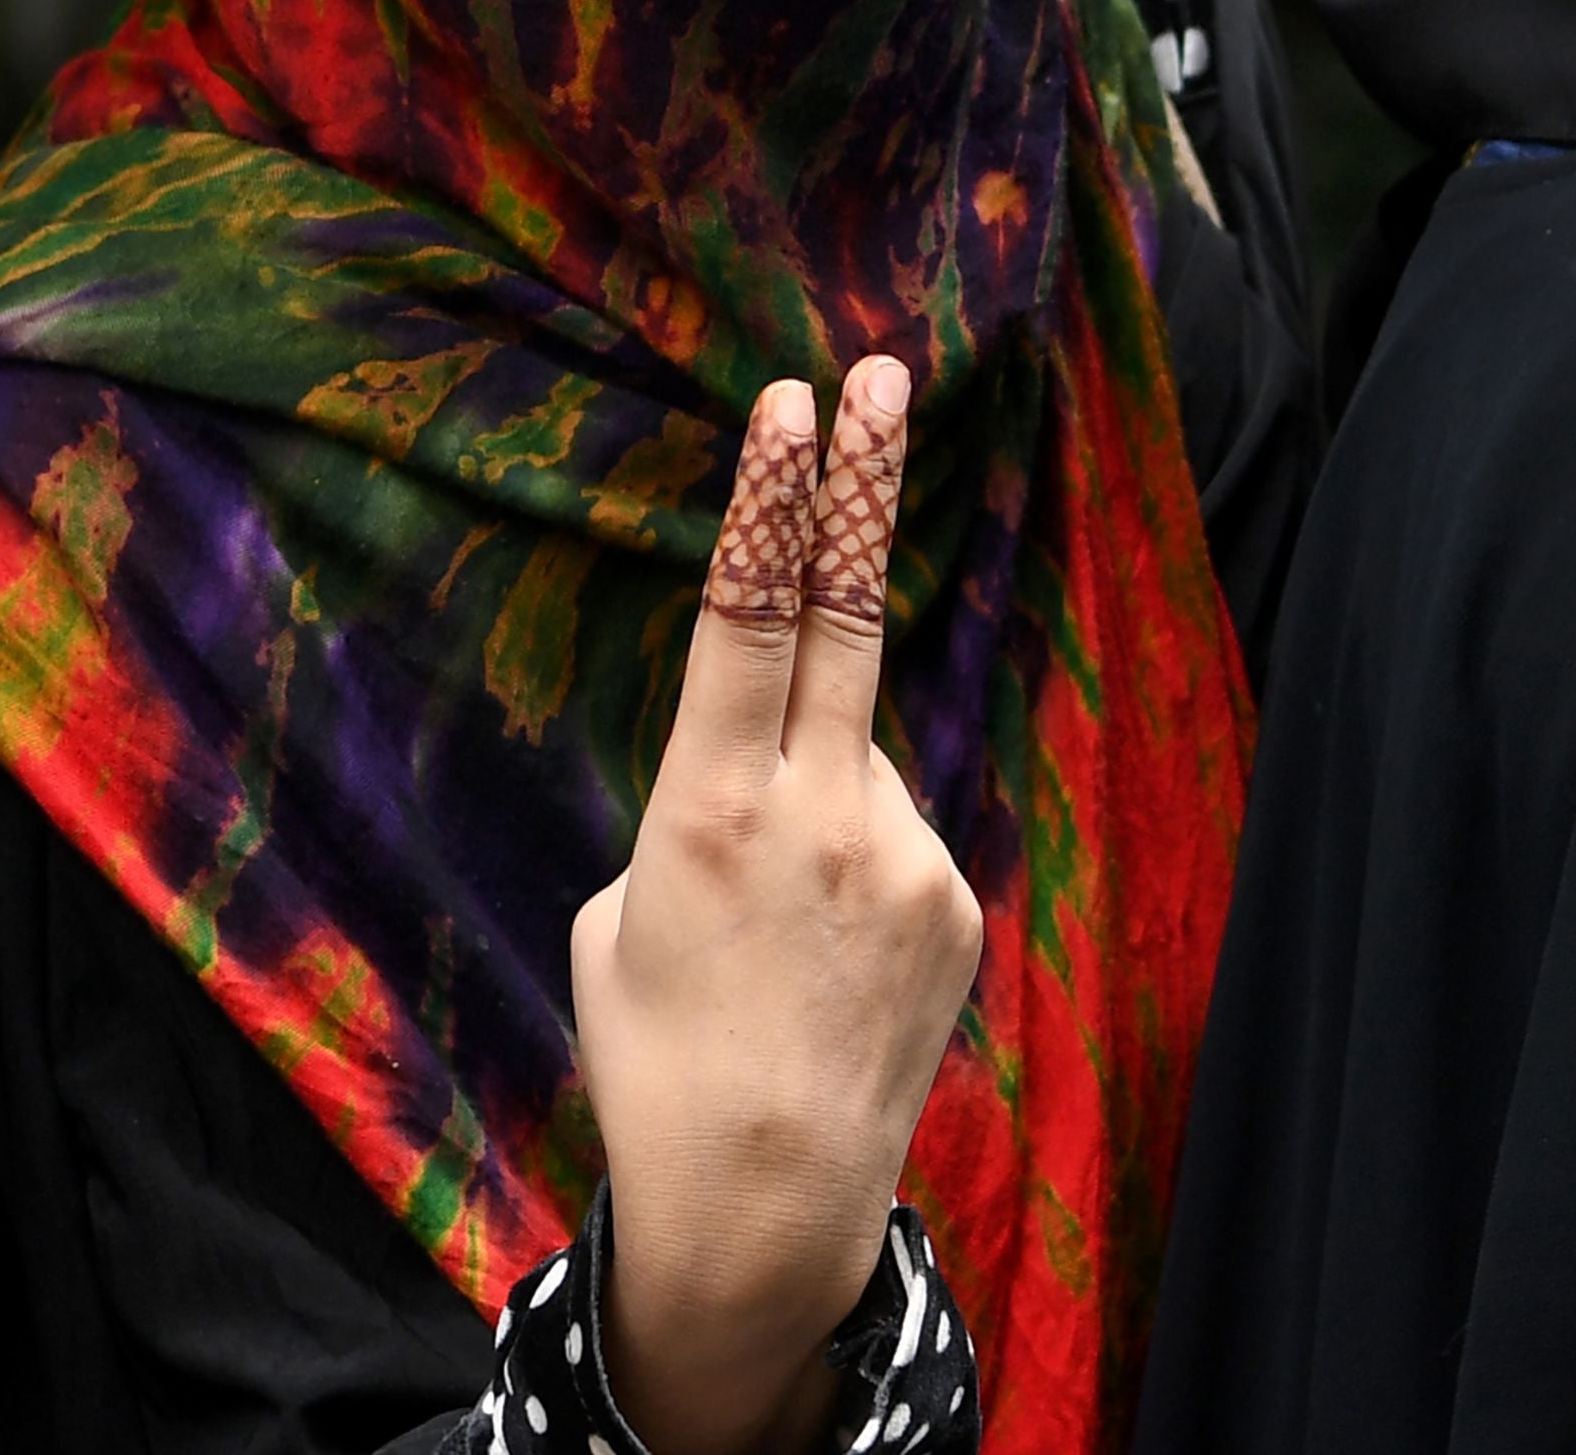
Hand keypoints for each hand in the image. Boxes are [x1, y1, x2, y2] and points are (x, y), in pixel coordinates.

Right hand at [574, 358, 985, 1454]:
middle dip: (859, 486)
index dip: (770, 501)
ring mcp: (903, 854)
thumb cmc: (656, 1060)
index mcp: (709, 807)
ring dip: (818, 803)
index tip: (792, 404)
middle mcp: (820, 811)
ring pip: (855, 766)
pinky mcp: (956, 902)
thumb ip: (695, 816)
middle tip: (882, 373)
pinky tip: (826, 961)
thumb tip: (758, 782)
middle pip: (845, 614)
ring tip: (780, 933)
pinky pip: (895, 839)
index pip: (747, 617)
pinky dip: (858, 869)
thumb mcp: (619, 920)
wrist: (766, 1202)